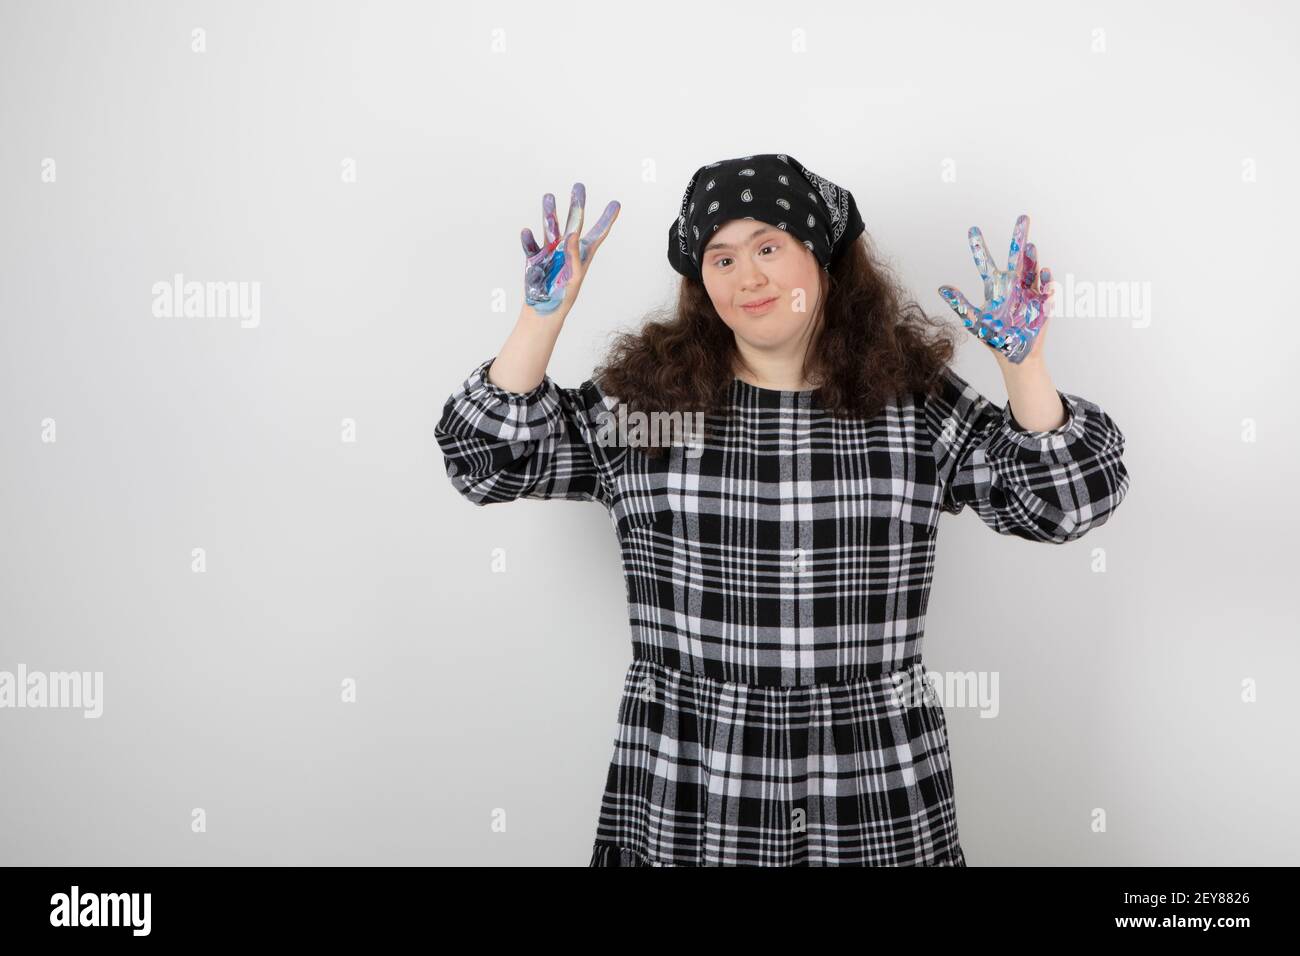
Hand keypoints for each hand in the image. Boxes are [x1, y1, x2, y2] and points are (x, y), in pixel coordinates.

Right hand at [521, 182, 618, 318]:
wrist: (545, 308)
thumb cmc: (564, 295)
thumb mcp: (575, 276)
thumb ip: (574, 254)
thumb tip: (572, 233)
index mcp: (583, 253)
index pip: (598, 233)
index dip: (607, 219)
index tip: (616, 204)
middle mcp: (567, 248)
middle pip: (573, 221)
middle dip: (576, 204)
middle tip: (579, 186)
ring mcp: (550, 250)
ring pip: (550, 226)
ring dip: (549, 212)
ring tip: (549, 196)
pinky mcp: (535, 257)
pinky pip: (531, 244)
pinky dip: (528, 238)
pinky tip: (526, 232)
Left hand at [937, 213, 1052, 363]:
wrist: (1014, 355)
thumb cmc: (994, 337)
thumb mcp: (974, 321)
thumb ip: (960, 303)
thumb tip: (942, 288)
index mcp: (995, 287)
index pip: (985, 262)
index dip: (978, 246)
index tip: (972, 229)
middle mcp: (1013, 285)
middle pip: (1016, 256)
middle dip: (1020, 237)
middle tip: (1023, 217)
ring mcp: (1029, 292)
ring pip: (1032, 269)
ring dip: (1032, 258)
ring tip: (1030, 247)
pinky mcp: (1042, 304)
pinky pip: (1046, 290)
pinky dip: (1046, 282)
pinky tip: (1045, 273)